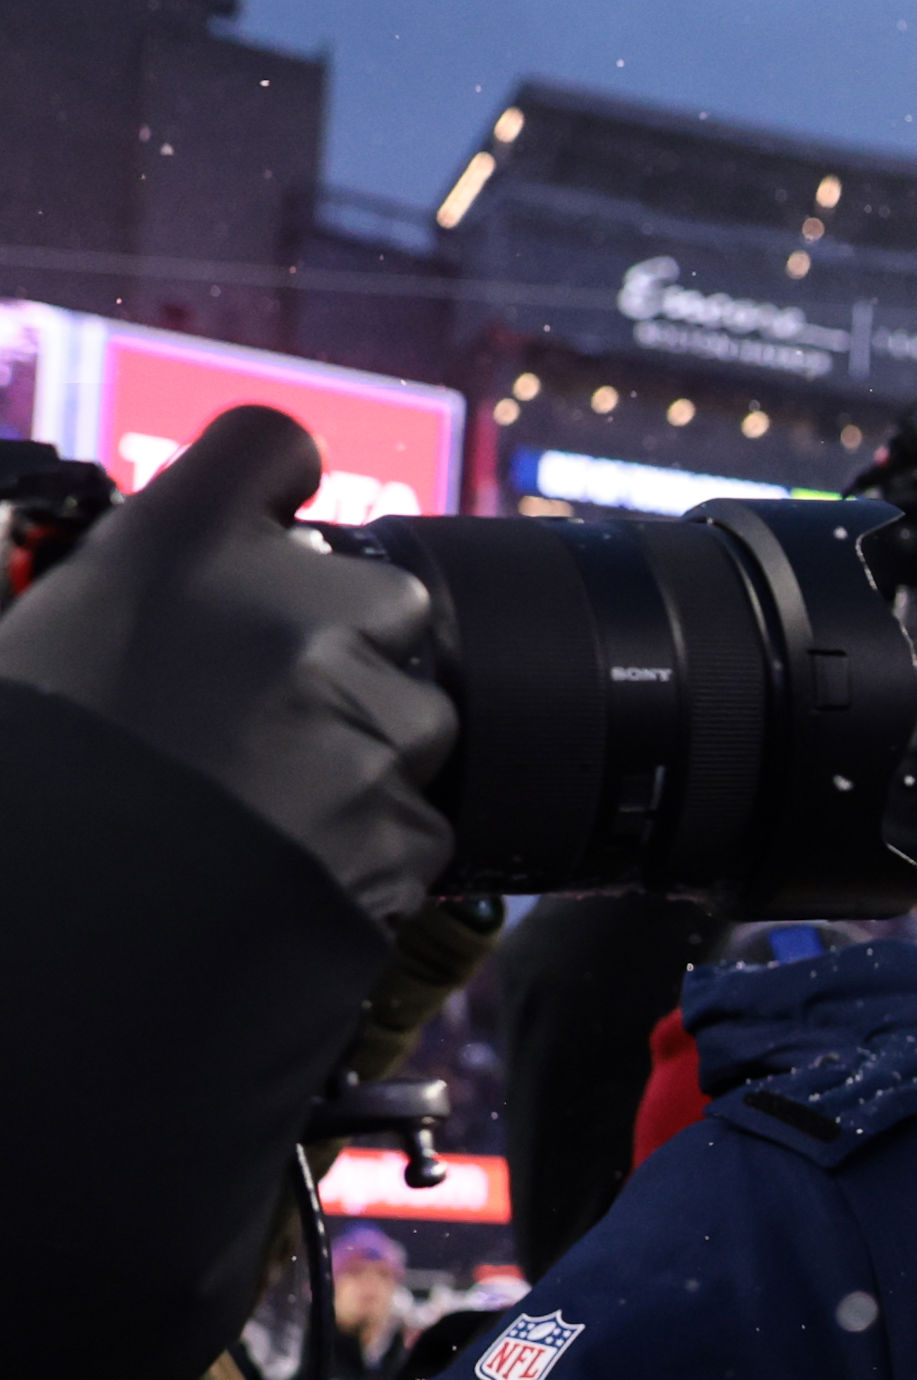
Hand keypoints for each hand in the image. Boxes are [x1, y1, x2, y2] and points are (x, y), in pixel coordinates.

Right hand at [0, 404, 453, 922]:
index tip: (269, 518)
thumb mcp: (35, 641)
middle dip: (344, 642)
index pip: (269, 443)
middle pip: (382, 595)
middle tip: (258, 702)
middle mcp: (296, 615)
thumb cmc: (28, 781)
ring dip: (361, 747)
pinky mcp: (403, 826)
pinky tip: (285, 859)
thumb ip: (132, 594)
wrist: (59, 936)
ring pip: (413, 714)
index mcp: (182, 548)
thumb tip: (165, 595)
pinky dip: (367, 840)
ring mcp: (363, 722)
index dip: (273, 483)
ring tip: (261, 798)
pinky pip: (414, 819)